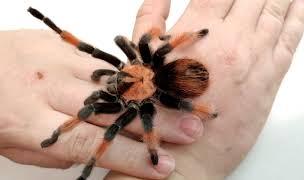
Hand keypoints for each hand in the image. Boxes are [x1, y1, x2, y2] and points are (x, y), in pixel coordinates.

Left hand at [0, 29, 205, 178]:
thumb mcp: (13, 145)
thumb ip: (58, 149)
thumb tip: (96, 151)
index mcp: (29, 121)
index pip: (93, 144)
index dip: (132, 157)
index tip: (163, 167)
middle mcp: (47, 87)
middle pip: (113, 109)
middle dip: (155, 121)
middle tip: (190, 129)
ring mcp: (54, 61)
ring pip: (114, 79)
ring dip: (151, 92)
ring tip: (181, 99)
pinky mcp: (57, 45)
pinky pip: (99, 57)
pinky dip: (129, 66)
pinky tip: (155, 69)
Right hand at [105, 0, 303, 178]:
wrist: (184, 153)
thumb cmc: (162, 110)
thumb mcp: (145, 56)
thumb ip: (151, 16)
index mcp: (200, 29)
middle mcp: (232, 38)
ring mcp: (256, 57)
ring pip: (279, 9)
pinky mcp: (271, 78)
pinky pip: (292, 38)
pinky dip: (301, 16)